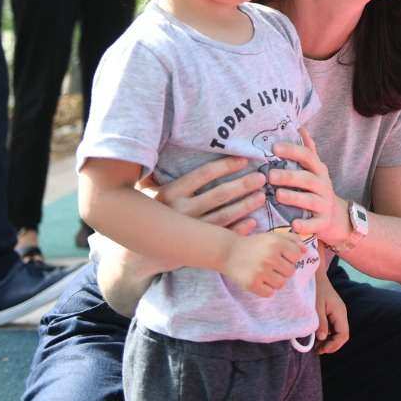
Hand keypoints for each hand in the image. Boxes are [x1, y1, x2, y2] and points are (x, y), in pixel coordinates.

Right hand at [117, 157, 265, 276]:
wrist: (137, 256)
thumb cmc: (152, 214)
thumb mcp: (152, 193)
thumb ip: (163, 174)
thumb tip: (172, 144)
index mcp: (170, 193)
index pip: (203, 174)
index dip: (225, 166)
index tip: (245, 159)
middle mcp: (180, 211)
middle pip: (219, 195)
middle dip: (243, 185)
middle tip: (262, 177)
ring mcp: (189, 230)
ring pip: (224, 216)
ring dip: (245, 206)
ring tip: (261, 196)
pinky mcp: (196, 247)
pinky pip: (222, 237)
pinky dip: (239, 230)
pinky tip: (254, 222)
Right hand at [222, 230, 302, 296]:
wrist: (228, 252)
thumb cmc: (254, 244)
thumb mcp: (272, 236)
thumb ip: (291, 239)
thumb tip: (306, 250)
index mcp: (276, 243)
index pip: (297, 256)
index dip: (291, 258)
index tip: (282, 257)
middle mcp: (269, 256)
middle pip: (291, 271)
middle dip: (284, 270)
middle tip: (273, 266)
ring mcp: (260, 271)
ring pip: (281, 284)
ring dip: (276, 280)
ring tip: (267, 274)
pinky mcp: (251, 284)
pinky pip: (269, 293)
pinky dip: (267, 289)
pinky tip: (260, 281)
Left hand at [270, 129, 351, 250]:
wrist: (337, 219)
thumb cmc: (318, 190)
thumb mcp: (316, 170)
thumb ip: (308, 150)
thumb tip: (300, 127)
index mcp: (319, 170)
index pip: (307, 156)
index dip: (292, 150)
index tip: (274, 147)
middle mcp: (323, 186)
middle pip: (307, 178)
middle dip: (289, 176)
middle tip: (270, 175)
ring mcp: (324, 205)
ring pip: (309, 200)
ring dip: (294, 197)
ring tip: (278, 195)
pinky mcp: (322, 223)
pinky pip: (314, 224)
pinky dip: (304, 224)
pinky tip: (293, 224)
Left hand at [315, 280, 349, 353]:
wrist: (316, 276)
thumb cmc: (315, 290)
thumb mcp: (316, 306)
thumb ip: (320, 322)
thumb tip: (322, 338)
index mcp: (339, 312)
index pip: (343, 334)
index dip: (334, 345)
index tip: (321, 350)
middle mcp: (342, 314)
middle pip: (342, 335)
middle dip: (332, 345)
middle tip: (318, 351)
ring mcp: (338, 313)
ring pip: (338, 332)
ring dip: (329, 341)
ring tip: (317, 347)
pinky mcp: (334, 312)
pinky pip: (334, 327)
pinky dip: (328, 335)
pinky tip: (318, 338)